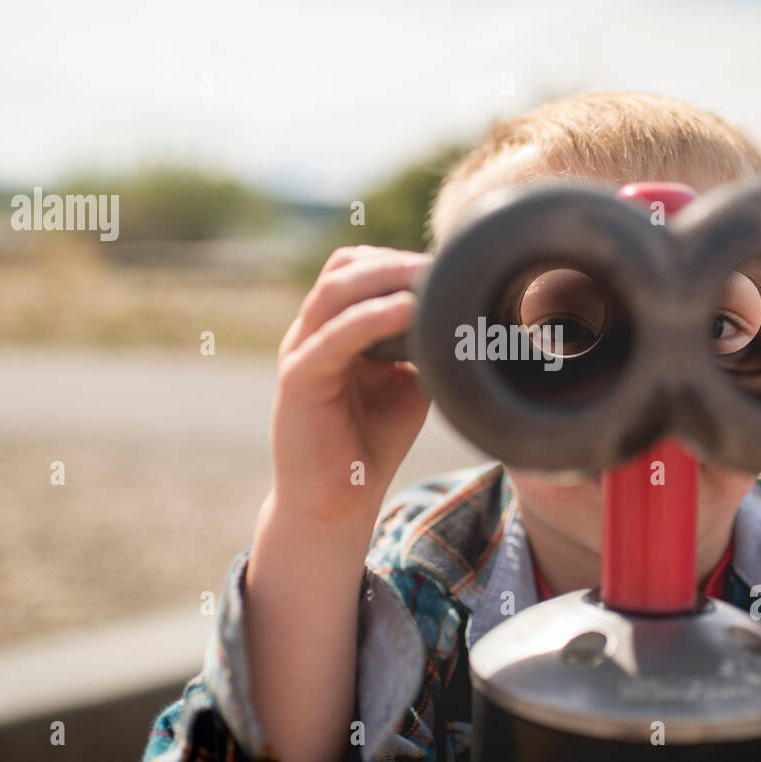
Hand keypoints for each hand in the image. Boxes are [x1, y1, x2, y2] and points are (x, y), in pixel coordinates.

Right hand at [268, 245, 431, 530]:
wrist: (337, 501)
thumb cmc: (372, 440)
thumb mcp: (408, 381)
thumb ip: (422, 344)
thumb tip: (462, 314)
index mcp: (334, 326)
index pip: (358, 267)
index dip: (399, 260)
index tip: (446, 266)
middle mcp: (311, 331)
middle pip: (345, 267)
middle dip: (395, 261)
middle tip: (440, 267)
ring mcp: (301, 352)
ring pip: (334, 292)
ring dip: (384, 277)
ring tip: (427, 279)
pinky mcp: (298, 381)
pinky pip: (332, 338)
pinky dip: (370, 318)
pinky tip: (407, 310)